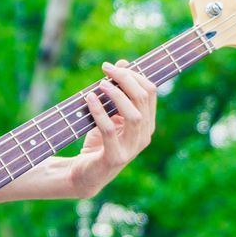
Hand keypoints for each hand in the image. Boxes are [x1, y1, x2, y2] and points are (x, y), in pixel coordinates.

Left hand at [69, 59, 157, 197]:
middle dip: (125, 79)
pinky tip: (90, 98)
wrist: (85, 174)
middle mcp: (144, 135)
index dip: (133, 74)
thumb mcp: (109, 114)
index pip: (150, 92)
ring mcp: (132, 148)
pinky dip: (99, 112)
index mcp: (147, 123)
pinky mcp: (115, 157)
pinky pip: (109, 131)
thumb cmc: (98, 142)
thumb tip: (122, 62)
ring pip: (133, 115)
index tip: (113, 66)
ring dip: (116, 95)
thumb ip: (117, 91)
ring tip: (100, 84)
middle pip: (143, 99)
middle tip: (106, 69)